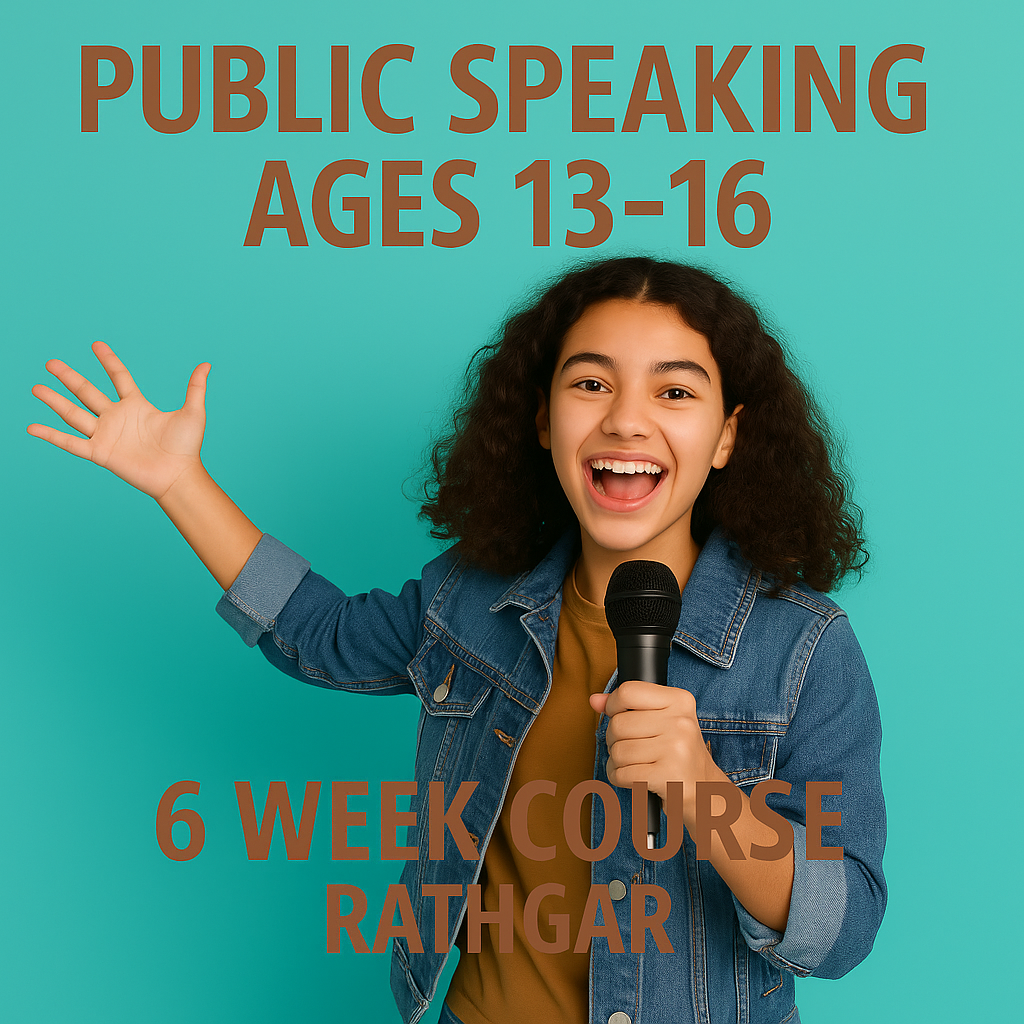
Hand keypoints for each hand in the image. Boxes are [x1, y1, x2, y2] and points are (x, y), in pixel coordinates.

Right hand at [28, 341, 210, 500]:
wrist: (179, 475)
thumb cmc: (187, 447)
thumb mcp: (193, 412)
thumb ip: (195, 388)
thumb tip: (207, 364)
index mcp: (137, 406)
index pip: (119, 377)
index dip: (108, 361)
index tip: (96, 344)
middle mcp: (117, 418)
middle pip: (87, 392)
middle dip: (69, 377)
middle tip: (50, 362)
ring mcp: (106, 435)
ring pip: (73, 414)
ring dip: (54, 401)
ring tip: (35, 387)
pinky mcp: (100, 453)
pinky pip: (70, 443)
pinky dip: (50, 436)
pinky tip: (31, 427)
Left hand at [590, 680, 723, 823]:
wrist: (704, 790)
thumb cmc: (677, 752)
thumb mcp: (660, 721)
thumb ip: (626, 706)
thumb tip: (594, 700)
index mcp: (680, 701)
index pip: (628, 691)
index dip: (613, 705)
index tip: (617, 716)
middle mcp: (681, 722)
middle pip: (618, 724)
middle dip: (614, 739)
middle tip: (631, 747)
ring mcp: (676, 749)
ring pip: (618, 751)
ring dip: (617, 762)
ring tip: (634, 764)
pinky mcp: (668, 776)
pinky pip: (622, 773)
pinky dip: (619, 778)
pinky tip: (634, 778)